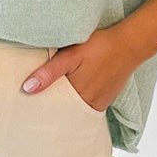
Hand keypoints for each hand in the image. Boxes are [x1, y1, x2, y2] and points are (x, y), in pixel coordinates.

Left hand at [19, 26, 137, 112]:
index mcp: (77, 95)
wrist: (130, 44)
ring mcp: (100, 102)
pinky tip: (74, 95)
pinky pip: (89, 106)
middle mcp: (89, 104)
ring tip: (55, 101)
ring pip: (78, 110)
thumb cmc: (99, 46)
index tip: (30, 110)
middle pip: (66, 112)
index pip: (54, 109)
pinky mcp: (106, 99)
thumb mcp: (70, 55)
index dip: (43, 108)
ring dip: (68, 107)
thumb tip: (27, 89)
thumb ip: (49, 73)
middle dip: (54, 110)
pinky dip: (80, 103)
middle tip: (38, 109)